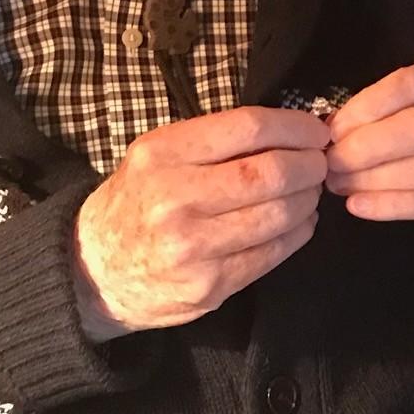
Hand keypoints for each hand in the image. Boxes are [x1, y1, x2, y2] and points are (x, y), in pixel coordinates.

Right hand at [75, 106, 330, 332]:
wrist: (93, 270)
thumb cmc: (139, 201)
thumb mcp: (160, 155)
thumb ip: (219, 141)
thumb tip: (296, 127)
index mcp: (162, 154)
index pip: (250, 128)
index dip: (296, 126)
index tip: (316, 130)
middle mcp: (175, 199)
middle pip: (273, 173)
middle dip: (310, 164)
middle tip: (319, 162)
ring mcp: (192, 247)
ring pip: (281, 214)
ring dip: (309, 198)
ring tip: (310, 190)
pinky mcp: (209, 286)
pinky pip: (274, 253)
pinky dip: (300, 231)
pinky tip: (299, 220)